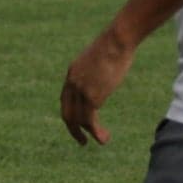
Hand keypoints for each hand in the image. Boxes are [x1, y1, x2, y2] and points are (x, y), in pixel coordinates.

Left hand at [61, 28, 135, 145]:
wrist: (116, 41)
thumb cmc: (115, 46)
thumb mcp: (100, 60)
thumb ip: (97, 71)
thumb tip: (105, 75)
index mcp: (72, 74)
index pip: (66, 100)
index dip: (72, 114)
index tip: (80, 124)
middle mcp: (72, 83)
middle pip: (67, 113)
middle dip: (74, 129)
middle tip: (82, 140)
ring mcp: (80, 90)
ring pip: (78, 119)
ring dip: (87, 134)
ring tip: (102, 141)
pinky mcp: (92, 96)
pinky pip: (89, 120)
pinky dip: (95, 132)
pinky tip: (104, 137)